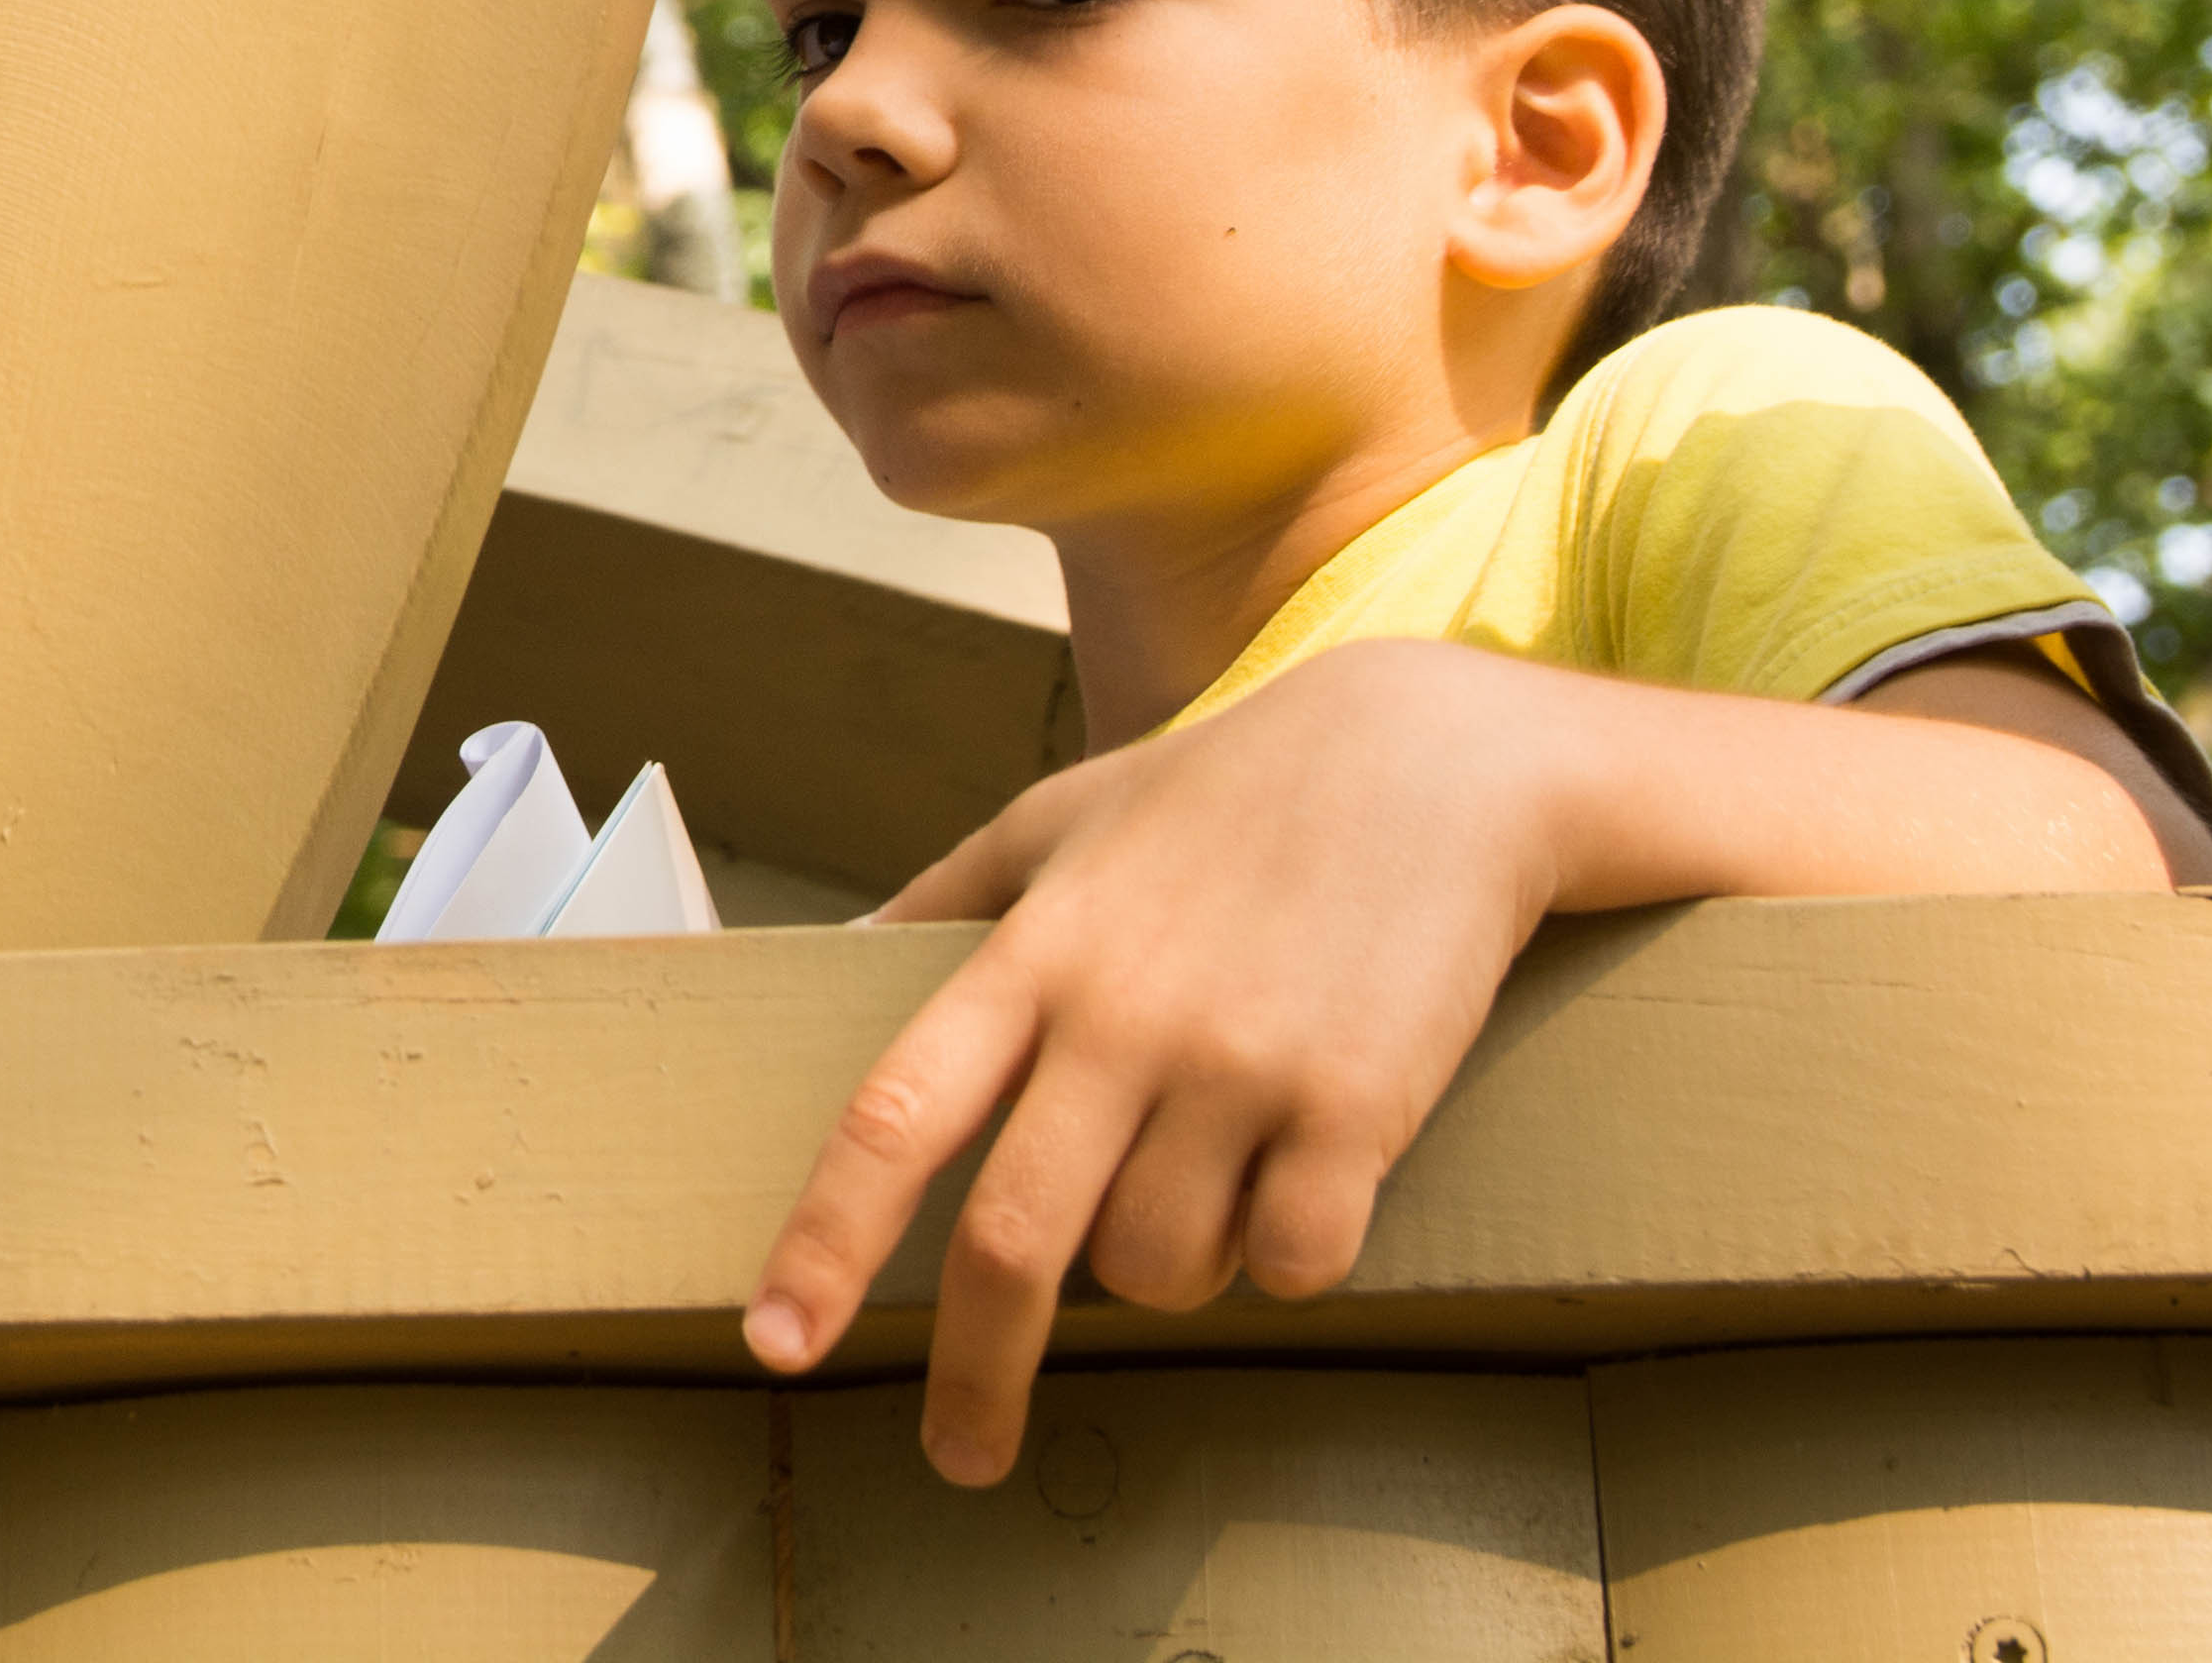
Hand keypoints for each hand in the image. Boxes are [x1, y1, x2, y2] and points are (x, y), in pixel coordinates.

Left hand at [744, 638, 1563, 1484]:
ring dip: (1168, 1270)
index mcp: (1030, 956)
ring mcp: (1241, 1068)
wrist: (1434, 758)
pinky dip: (1286, 1258)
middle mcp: (1122, 1021)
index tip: (777, 1344)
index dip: (824, 1243)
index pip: (892, 1117)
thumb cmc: (1227, 792)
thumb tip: (835, 953)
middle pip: (1016, 1242)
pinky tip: (1303, 1177)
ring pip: (1162, 1268)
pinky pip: (1293, 1264)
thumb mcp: (1060, 818)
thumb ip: (946, 896)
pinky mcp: (1360, 1108)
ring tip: (1206, 1180)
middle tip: (963, 1454)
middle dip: (978, 1371)